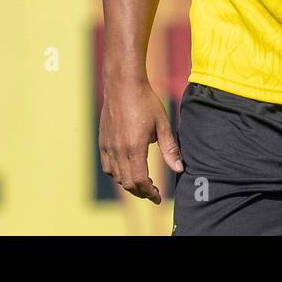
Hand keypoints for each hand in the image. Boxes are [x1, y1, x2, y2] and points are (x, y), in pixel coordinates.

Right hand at [99, 79, 183, 202]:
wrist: (123, 85)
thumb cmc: (146, 102)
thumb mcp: (163, 125)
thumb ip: (170, 149)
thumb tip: (179, 169)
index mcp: (134, 147)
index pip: (139, 181)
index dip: (149, 192)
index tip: (158, 196)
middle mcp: (118, 150)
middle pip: (127, 183)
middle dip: (141, 192)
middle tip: (153, 192)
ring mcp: (108, 146)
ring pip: (116, 176)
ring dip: (129, 184)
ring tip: (142, 183)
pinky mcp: (103, 141)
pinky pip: (107, 166)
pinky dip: (117, 174)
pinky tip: (127, 170)